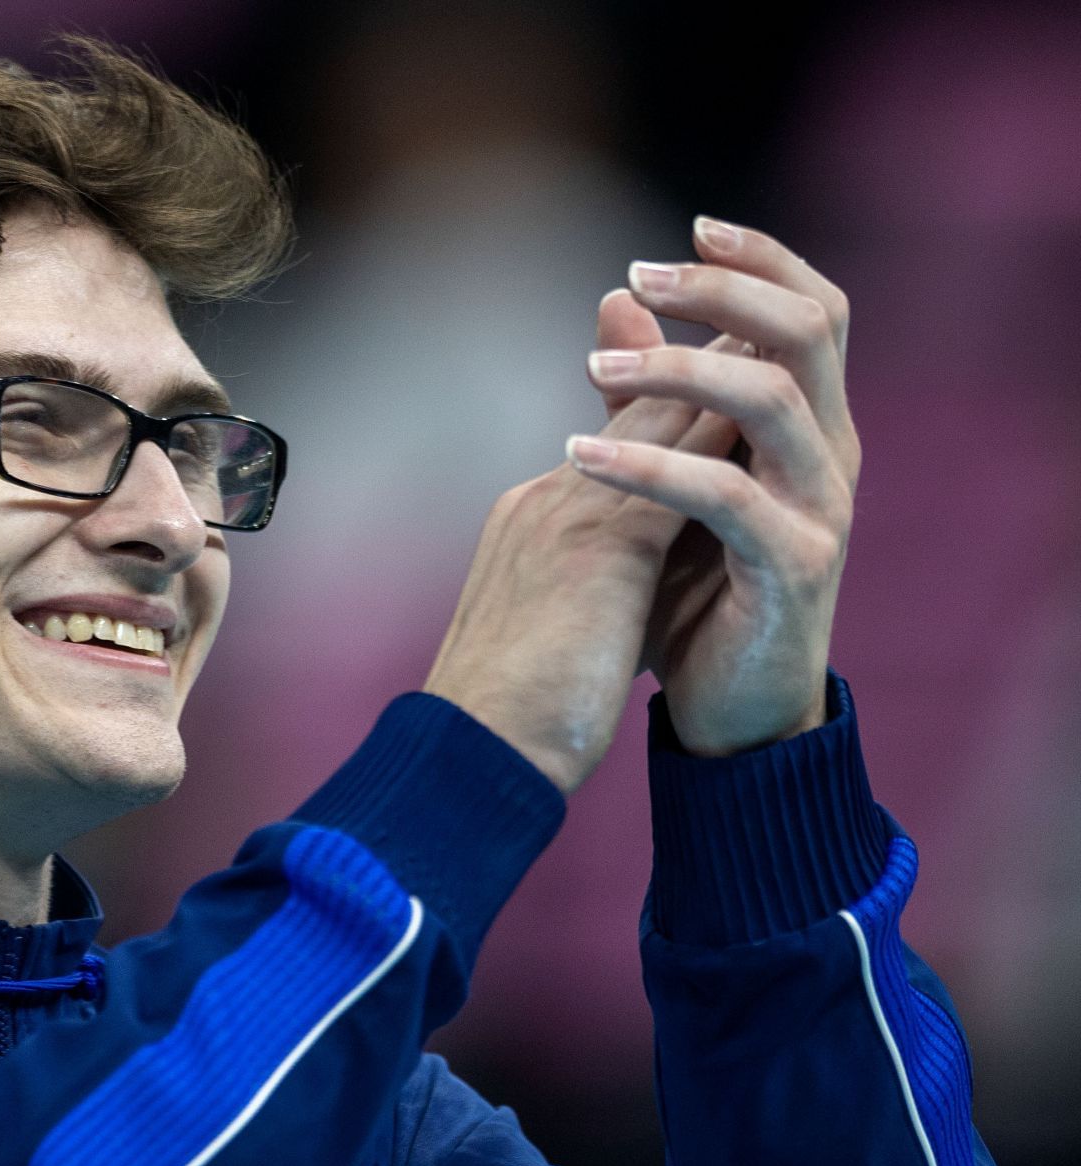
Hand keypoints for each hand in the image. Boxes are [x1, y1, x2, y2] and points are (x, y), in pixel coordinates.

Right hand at [423, 328, 744, 795]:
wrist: (469, 757)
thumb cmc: (505, 715)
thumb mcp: (548, 628)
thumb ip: (584, 584)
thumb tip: (610, 587)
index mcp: (531, 524)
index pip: (611, 447)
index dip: (667, 410)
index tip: (721, 379)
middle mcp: (546, 502)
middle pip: (638, 417)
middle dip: (702, 372)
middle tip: (761, 324)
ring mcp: (568, 517)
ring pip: (658, 428)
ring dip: (721, 384)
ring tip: (779, 350)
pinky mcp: (601, 548)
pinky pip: (675, 472)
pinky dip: (723, 442)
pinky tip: (774, 425)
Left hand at [572, 218, 859, 755]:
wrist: (727, 710)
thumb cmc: (695, 591)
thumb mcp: (667, 477)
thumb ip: (650, 394)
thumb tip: (614, 297)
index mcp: (811, 426)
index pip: (813, 311)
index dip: (761, 259)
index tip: (689, 227)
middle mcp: (830, 455)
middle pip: (807, 332)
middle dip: (723, 291)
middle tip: (641, 274)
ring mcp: (821, 511)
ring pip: (772, 400)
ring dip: (679, 369)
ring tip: (594, 369)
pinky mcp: (795, 569)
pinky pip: (726, 497)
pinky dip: (649, 468)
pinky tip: (579, 455)